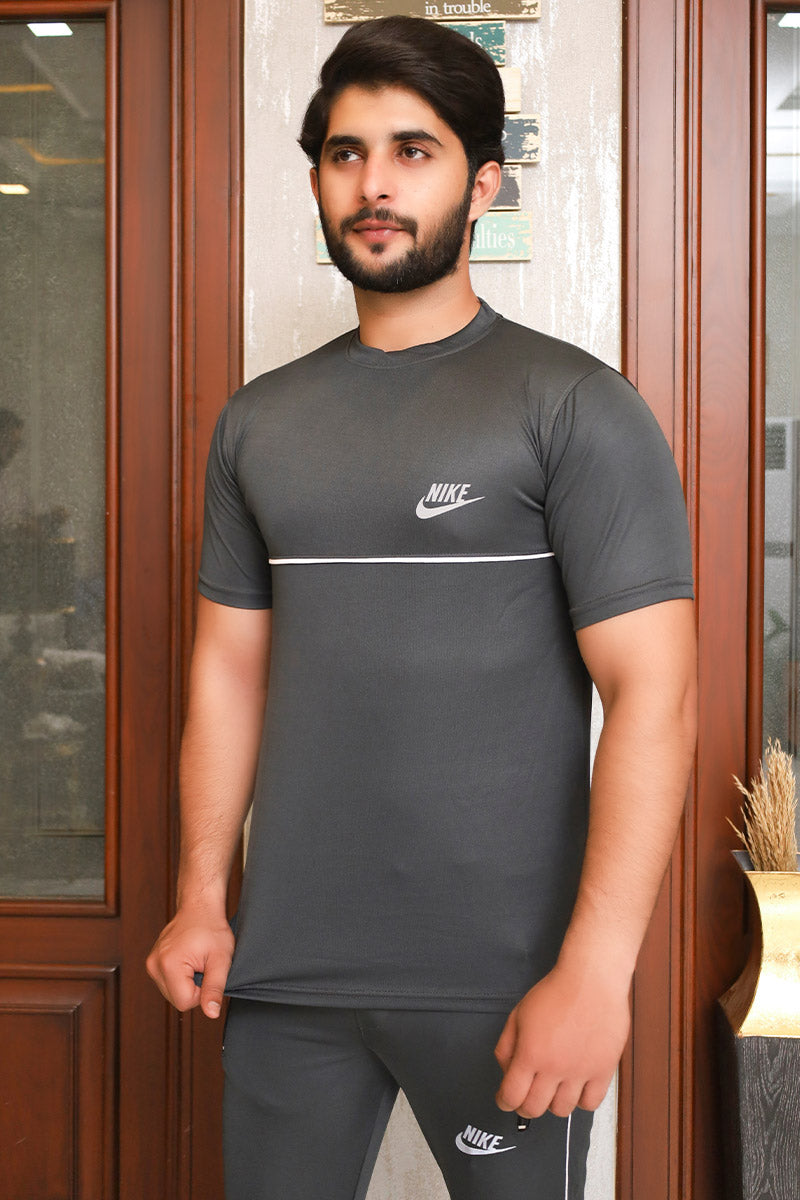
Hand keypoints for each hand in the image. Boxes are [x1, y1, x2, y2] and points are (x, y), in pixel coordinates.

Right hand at [146, 905, 233, 1018]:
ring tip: (196, 960)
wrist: (199, 907)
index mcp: (168, 965)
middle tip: (203, 964)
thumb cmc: (212, 928)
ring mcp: (151, 963)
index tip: (207, 972)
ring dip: (187, 982)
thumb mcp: (221, 959)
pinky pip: (168, 982)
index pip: (184, 1002)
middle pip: (176, 999)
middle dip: (193, 987)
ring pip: (172, 992)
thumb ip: (215, 988)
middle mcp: (154, 965)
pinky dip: (180, 976)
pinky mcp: (152, 962)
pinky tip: (188, 959)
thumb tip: (211, 1013)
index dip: (201, 993)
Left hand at [493, 960, 630, 1118]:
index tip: (505, 1099)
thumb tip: (507, 1071)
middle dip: (525, 1106)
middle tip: (527, 1095)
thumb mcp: (518, 1014)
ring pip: (562, 1110)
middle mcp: (555, 1068)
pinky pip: (590, 1103)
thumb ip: (507, 1045)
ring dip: (552, 1103)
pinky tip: (576, 1086)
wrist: (591, 980)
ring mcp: (581, 1071)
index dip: (504, 1102)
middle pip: (534, 1109)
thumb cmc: (555, 992)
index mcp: (530, 1053)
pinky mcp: (604, 1070)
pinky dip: (580, 1101)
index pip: (511, 1096)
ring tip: (553, 1088)